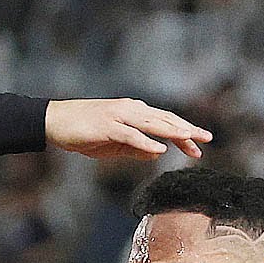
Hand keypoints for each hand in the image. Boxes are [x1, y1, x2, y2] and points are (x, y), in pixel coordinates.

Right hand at [45, 99, 211, 159]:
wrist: (56, 121)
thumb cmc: (84, 132)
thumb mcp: (114, 144)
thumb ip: (136, 148)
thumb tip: (157, 152)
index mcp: (134, 113)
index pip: (165, 122)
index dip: (184, 133)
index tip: (200, 146)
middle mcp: (131, 110)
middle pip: (165, 120)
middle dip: (188, 130)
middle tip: (207, 139)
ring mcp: (119, 116)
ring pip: (153, 123)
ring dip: (173, 132)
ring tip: (191, 140)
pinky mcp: (108, 126)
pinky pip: (131, 135)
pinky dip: (146, 141)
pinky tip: (160, 149)